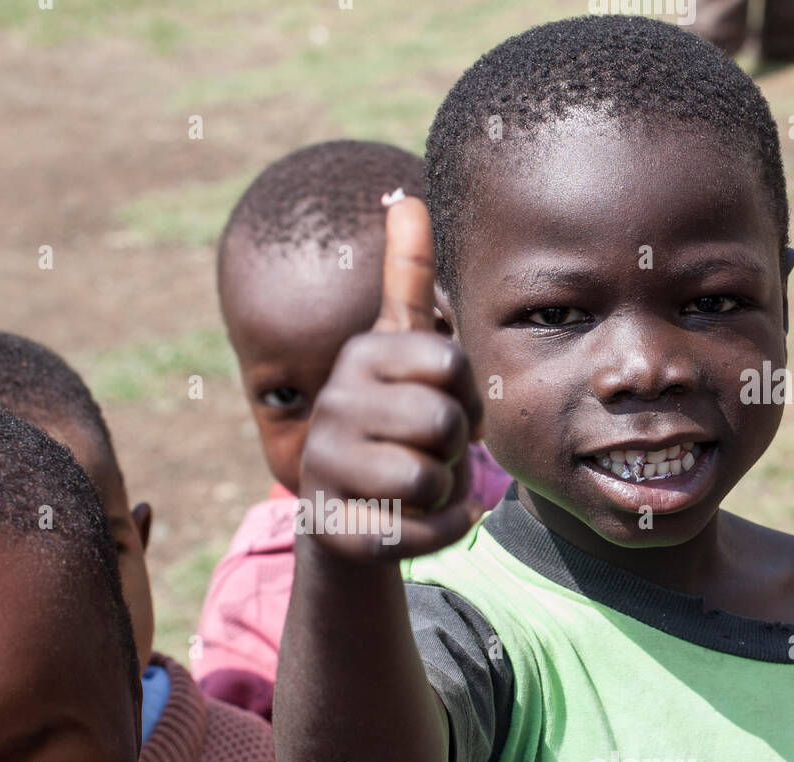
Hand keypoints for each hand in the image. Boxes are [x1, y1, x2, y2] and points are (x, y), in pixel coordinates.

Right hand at [298, 194, 484, 560]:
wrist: (348, 513)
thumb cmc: (392, 426)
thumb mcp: (400, 352)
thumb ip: (406, 280)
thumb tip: (405, 196)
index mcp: (361, 354)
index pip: (453, 363)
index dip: (469, 396)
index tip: (445, 406)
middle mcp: (334, 402)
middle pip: (444, 422)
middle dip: (453, 448)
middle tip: (428, 452)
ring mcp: (324, 465)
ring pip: (430, 478)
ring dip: (443, 491)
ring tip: (415, 487)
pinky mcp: (331, 525)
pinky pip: (420, 531)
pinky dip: (439, 533)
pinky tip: (418, 522)